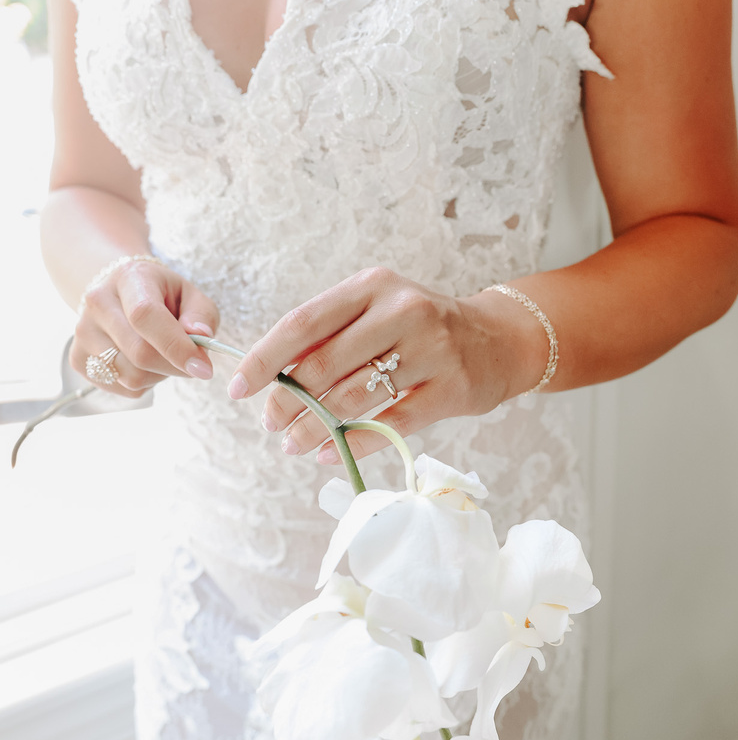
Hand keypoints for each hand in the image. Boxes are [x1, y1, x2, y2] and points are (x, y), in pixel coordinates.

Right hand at [70, 259, 219, 396]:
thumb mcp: (189, 294)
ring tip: (162, 355)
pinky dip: (144, 384)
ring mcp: (83, 333)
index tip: (203, 367)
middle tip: (192, 363)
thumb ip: (201, 314)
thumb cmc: (161, 294)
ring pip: (131, 377)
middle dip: (175, 367)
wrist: (119, 291)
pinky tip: (144, 362)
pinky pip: (122, 388)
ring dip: (159, 375)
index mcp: (128, 278)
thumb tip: (199, 335)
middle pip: (140, 354)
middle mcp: (98, 303)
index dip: (176, 346)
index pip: (145, 316)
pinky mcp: (78, 359)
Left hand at [228, 268, 543, 461]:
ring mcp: (430, 350)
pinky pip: (390, 424)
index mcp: (373, 286)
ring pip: (353, 398)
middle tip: (269, 423)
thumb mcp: (378, 310)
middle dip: (286, 401)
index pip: (304, 322)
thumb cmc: (422, 327)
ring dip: (313, 427)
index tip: (238, 388)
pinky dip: (354, 443)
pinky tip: (329, 453)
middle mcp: (402, 311)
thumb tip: (271, 373)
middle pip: (323, 364)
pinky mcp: (450, 390)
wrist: (498, 339)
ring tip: (292, 444)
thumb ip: (332, 334)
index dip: (265, 358)